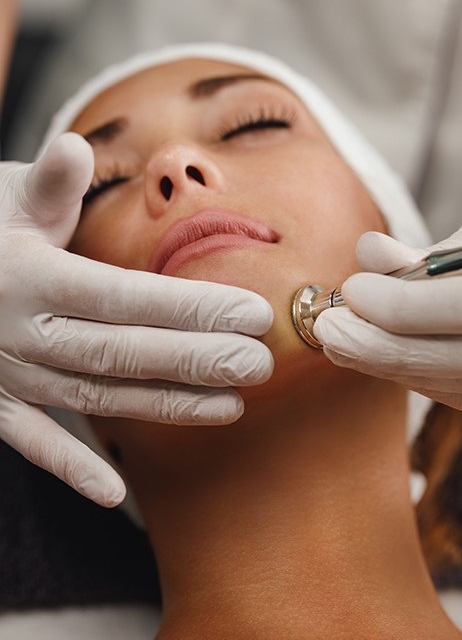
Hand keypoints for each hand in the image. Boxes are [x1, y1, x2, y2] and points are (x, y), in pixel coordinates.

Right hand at [0, 134, 272, 505]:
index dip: (189, 307)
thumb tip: (75, 147)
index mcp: (29, 277)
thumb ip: (48, 181)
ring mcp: (3, 372)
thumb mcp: (8, 194)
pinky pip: (29, 442)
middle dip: (196, 359)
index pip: (123, 297)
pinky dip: (69, 467)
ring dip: (162, 406)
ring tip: (229, 407)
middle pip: (121, 352)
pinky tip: (116, 493)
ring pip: (93, 397)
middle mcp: (19, 331)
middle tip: (259, 364)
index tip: (251, 314)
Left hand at [315, 190, 461, 419]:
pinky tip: (374, 356)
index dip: (401, 302)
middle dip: (375, 346)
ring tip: (337, 340)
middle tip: (326, 327)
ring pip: (442, 384)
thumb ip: (447, 247)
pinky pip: (451, 393)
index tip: (355, 286)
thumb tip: (375, 255)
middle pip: (444, 361)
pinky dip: (406, 374)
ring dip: (380, 364)